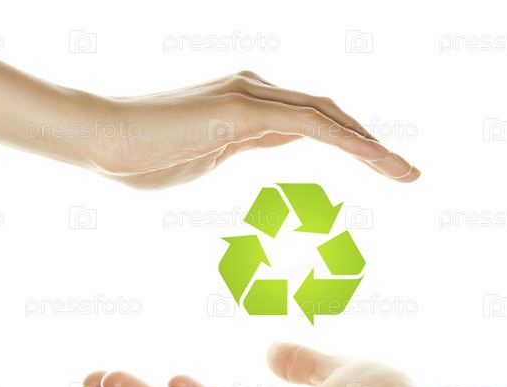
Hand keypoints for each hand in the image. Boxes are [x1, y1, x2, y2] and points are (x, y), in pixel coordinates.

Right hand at [83, 71, 419, 188]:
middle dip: (371, 144)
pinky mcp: (243, 107)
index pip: (313, 121)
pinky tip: (375, 160)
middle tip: (407, 173)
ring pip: (328, 116)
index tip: (378, 167)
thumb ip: (240, 144)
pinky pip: (310, 123)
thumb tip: (269, 139)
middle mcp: (256, 92)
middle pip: (330, 115)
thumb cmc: (140, 156)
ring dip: (371, 145)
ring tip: (406, 173)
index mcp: (247, 107)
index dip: (349, 141)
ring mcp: (250, 96)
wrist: (100, 138)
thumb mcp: (204, 155)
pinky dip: (347, 140)